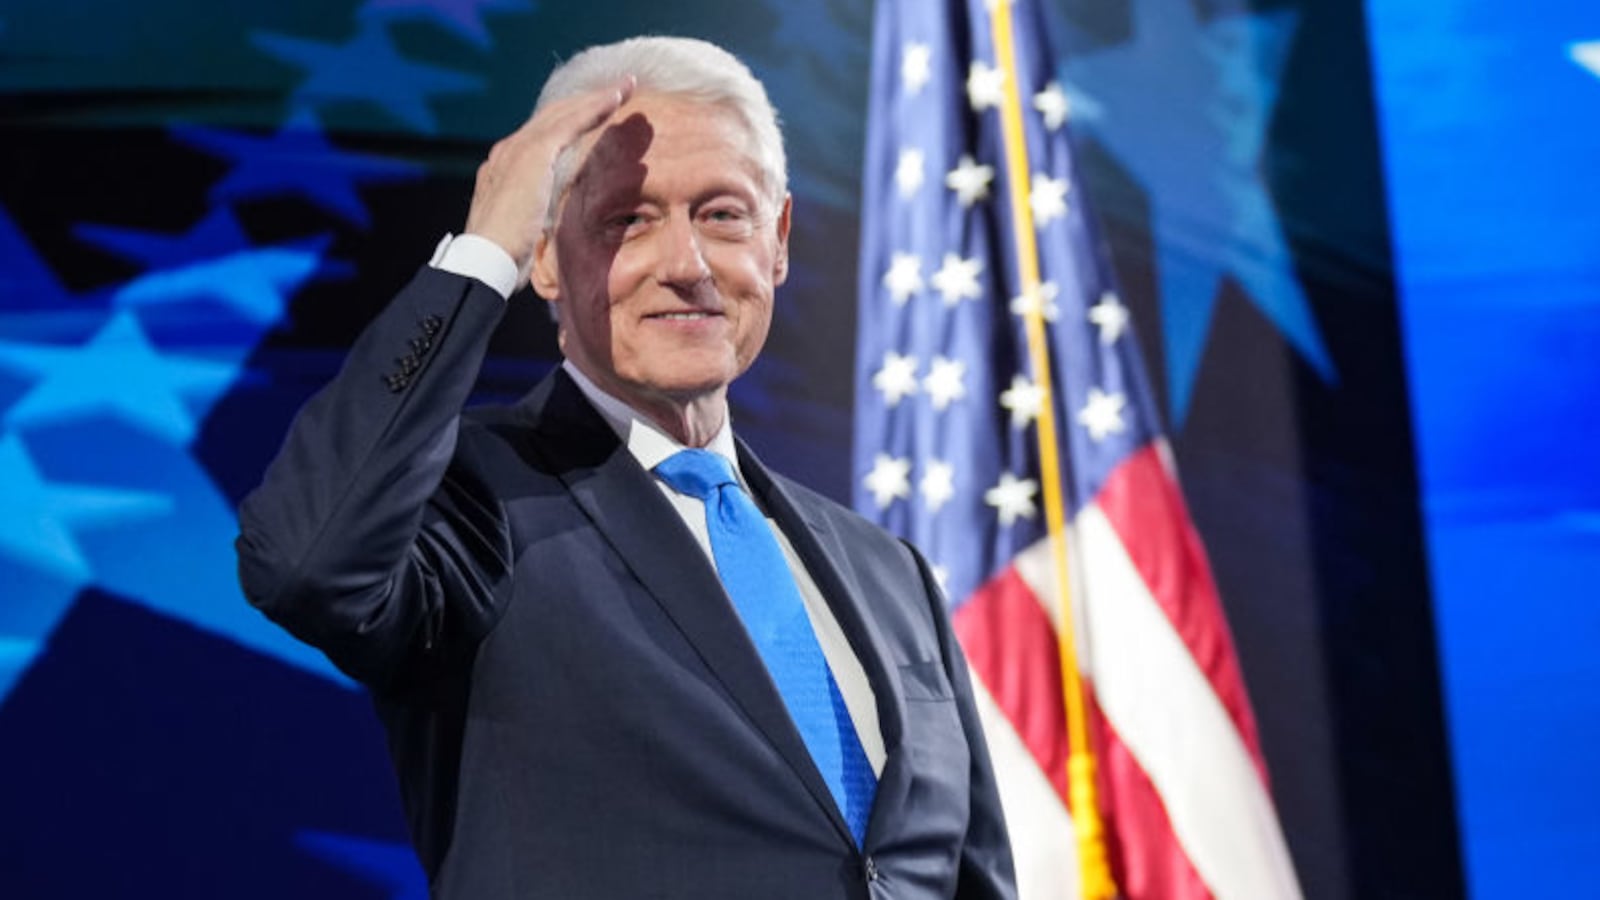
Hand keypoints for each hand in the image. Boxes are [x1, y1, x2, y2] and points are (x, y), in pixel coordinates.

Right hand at [463, 76, 635, 282]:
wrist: (484, 259)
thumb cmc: (504, 259)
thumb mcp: (523, 231)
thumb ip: (538, 219)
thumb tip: (550, 229)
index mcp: (504, 168)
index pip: (542, 136)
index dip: (569, 123)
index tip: (593, 117)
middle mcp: (508, 150)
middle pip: (553, 116)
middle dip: (586, 102)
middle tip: (618, 91)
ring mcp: (519, 149)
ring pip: (564, 113)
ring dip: (597, 98)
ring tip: (625, 87)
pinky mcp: (533, 153)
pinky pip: (570, 122)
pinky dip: (595, 108)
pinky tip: (616, 99)